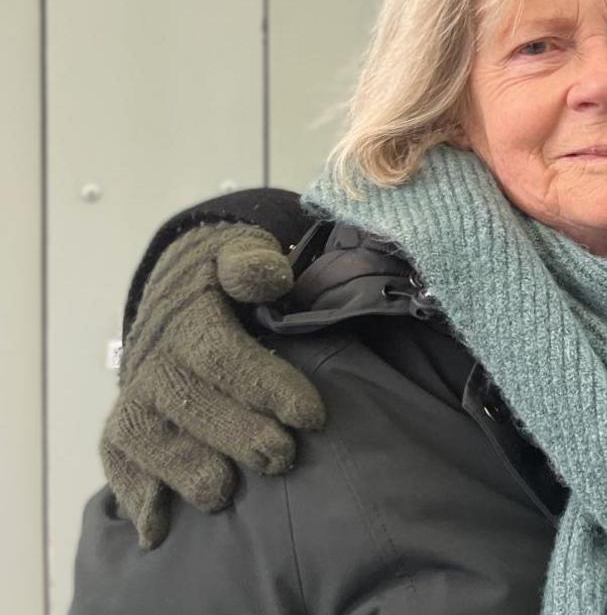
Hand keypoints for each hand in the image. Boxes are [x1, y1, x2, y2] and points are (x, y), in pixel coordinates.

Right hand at [100, 224, 326, 546]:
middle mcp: (155, 361)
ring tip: (223, 494)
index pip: (222, 353)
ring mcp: (136, 397)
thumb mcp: (242, 251)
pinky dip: (134, 496)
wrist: (179, 288)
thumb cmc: (227, 278)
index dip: (265, 385)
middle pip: (188, 403)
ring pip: (147, 438)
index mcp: (188, 318)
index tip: (312, 415)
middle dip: (236, 434)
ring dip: (184, 469)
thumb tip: (270, 276)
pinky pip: (119, 462)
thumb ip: (253, 261)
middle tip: (281, 458)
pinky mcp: (124, 427)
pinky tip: (156, 529)